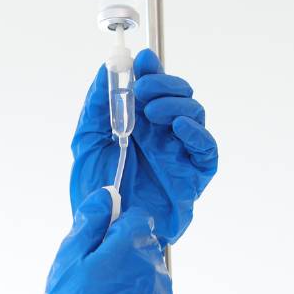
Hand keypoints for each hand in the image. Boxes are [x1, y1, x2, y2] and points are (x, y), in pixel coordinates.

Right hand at [21, 190, 181, 293]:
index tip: (101, 249)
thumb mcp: (67, 261)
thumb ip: (91, 222)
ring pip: (153, 278)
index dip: (117, 231)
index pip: (137, 220)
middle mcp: (155, 270)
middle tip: (98, 284)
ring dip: (136, 285)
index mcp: (130, 247)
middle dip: (127, 258)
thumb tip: (108, 195)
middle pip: (147, 249)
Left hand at [69, 48, 217, 244]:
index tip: (141, 61)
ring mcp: (179, 155)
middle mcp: (162, 136)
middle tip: (142, 91)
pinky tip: (179, 127)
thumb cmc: (96, 194)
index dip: (151, 70)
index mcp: (139, 125)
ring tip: (152, 112)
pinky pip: (206, 151)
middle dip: (164, 84)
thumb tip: (106, 70)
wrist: (104, 232)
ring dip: (176, 104)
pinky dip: (197, 134)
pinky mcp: (193, 178)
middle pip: (179, 95)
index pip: (154, 87)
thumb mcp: (86, 143)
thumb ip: (96, 107)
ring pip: (195, 114)